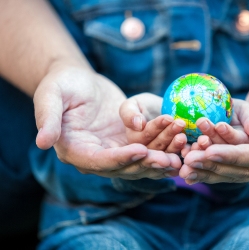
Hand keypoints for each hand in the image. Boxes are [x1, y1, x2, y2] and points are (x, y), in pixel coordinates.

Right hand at [34, 64, 180, 179]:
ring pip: (140, 160)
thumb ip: (48, 118)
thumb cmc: (62, 84)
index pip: (99, 162)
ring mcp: (113, 150)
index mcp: (74, 149)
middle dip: (147, 163)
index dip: (120, 159)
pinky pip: (148, 146)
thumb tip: (42, 142)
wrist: (79, 79)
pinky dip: (164, 145)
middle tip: (169, 159)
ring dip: (161, 155)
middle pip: (124, 167)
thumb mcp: (51, 96)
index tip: (140, 151)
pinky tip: (182, 142)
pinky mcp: (127, 142)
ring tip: (180, 148)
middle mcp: (95, 156)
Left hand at [180, 54, 248, 183]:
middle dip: (216, 166)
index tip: (209, 152)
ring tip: (182, 166)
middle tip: (187, 162)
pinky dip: (208, 166)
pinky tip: (187, 167)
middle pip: (245, 168)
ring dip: (208, 170)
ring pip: (233, 171)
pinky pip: (227, 164)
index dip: (236, 155)